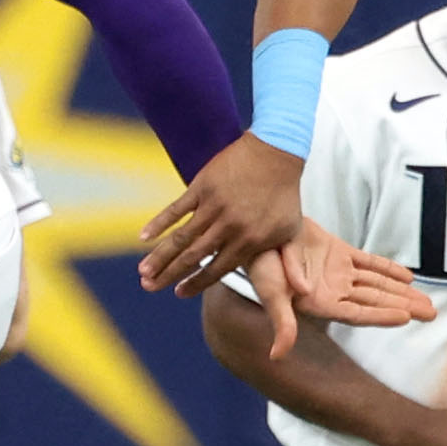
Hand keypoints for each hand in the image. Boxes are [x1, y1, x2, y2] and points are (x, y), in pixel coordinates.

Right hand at [139, 133, 305, 299]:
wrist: (276, 152)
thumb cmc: (284, 194)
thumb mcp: (291, 230)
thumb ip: (292, 262)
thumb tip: (303, 293)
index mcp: (249, 241)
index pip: (218, 269)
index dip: (196, 283)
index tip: (179, 293)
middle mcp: (229, 227)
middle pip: (193, 257)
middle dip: (169, 275)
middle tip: (149, 288)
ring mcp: (214, 206)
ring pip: (181, 237)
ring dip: (159, 256)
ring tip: (143, 271)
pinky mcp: (203, 186)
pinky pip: (176, 208)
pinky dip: (159, 222)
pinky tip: (144, 236)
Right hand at [244, 223, 432, 359]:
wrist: (254, 232)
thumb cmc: (258, 264)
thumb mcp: (271, 292)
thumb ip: (280, 322)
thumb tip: (278, 355)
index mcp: (320, 304)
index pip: (357, 313)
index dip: (382, 315)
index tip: (407, 317)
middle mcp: (332, 291)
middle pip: (375, 301)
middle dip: (404, 306)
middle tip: (433, 314)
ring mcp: (336, 272)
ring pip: (376, 284)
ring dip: (401, 291)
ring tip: (427, 301)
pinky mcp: (337, 251)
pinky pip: (367, 262)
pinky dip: (386, 268)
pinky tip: (408, 275)